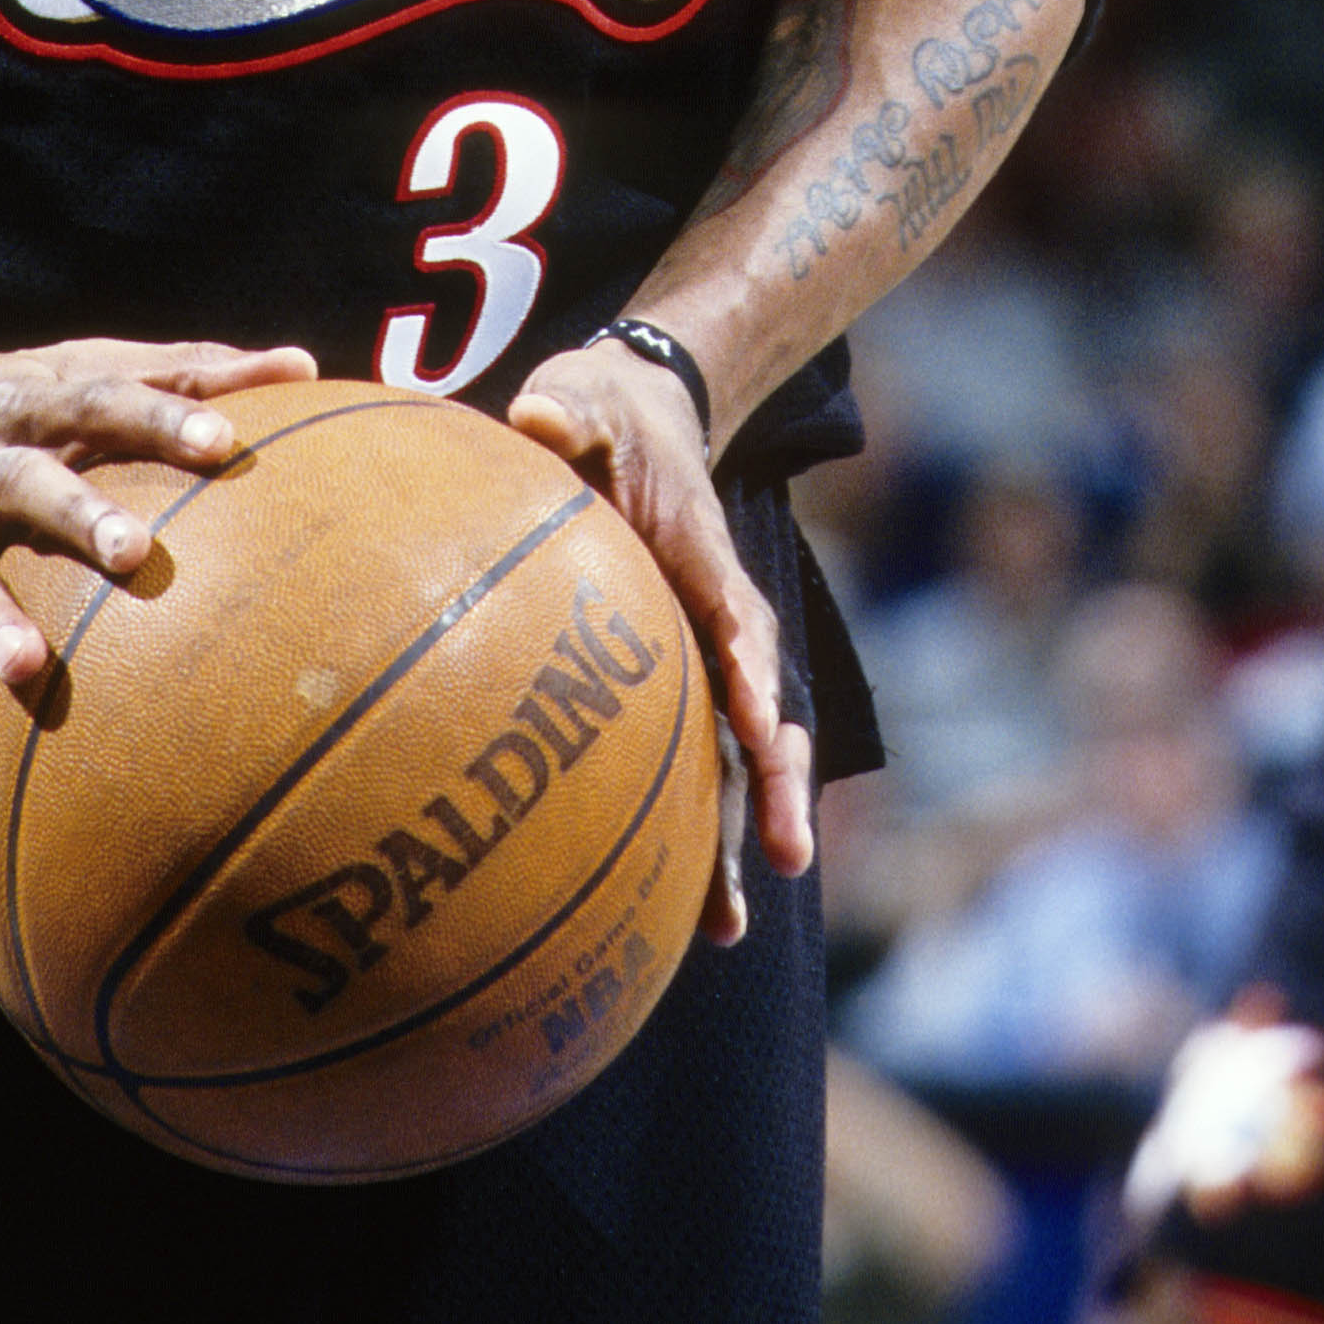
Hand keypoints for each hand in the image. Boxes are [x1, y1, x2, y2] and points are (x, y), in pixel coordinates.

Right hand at [0, 333, 314, 821]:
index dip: (162, 416)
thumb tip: (304, 363)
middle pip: (27, 483)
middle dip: (76, 514)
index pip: (102, 398)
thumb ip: (184, 370)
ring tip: (30, 670)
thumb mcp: (75, 370)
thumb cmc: (0, 403)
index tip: (225, 441)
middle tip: (135, 552)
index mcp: (31, 407)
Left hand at [506, 341, 813, 942]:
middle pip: (758, 720)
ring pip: (728, 763)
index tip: (761, 729)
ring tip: (722, 927)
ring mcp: (701, 660)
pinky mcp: (671, 682)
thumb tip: (539, 418)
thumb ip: (571, 410)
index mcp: (706, 561)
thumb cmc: (605, 410)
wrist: (636, 414)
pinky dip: (680, 829)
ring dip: (734, 839)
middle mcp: (719, 624)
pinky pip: (680, 761)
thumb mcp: (587, 396)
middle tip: (783, 860)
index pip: (740, 625)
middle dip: (774, 791)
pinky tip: (649, 909)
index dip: (753, 676)